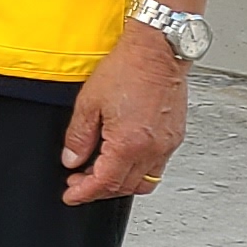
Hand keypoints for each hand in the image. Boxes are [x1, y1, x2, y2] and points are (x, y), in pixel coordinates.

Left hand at [59, 22, 189, 207]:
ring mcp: (168, 144)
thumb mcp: (89, 103)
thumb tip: (72, 159)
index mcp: (129, 143)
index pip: (105, 183)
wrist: (158, 51)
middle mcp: (153, 149)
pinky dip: (137, 169)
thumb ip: (78, 137)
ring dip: (120, 182)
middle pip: (124, 186)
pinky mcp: (175, 136)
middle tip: (79, 182)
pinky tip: (121, 156)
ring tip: (99, 170)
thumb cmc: (127, 69)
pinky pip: (156, 166)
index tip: (71, 195)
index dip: (84, 193)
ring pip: (143, 180)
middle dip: (99, 189)